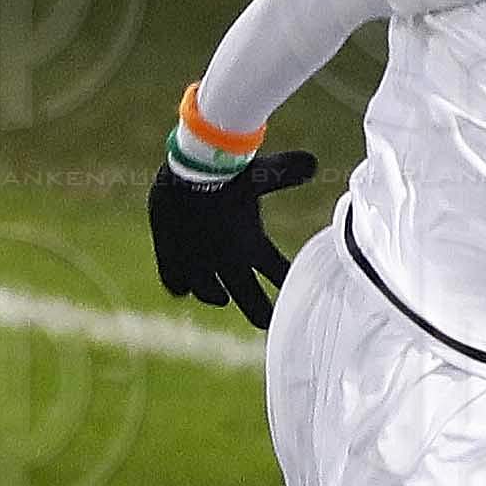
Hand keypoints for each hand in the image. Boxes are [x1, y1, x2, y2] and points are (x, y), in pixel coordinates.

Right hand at [147, 149, 317, 329]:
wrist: (185, 171)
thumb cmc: (226, 169)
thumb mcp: (261, 171)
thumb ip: (287, 171)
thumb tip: (315, 163)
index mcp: (252, 245)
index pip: (279, 274)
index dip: (288, 283)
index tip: (295, 291)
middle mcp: (228, 262)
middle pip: (251, 302)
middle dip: (260, 312)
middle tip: (267, 322)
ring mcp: (198, 264)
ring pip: (211, 296)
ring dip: (217, 296)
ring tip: (221, 297)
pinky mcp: (171, 258)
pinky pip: (177, 285)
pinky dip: (182, 286)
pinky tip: (185, 286)